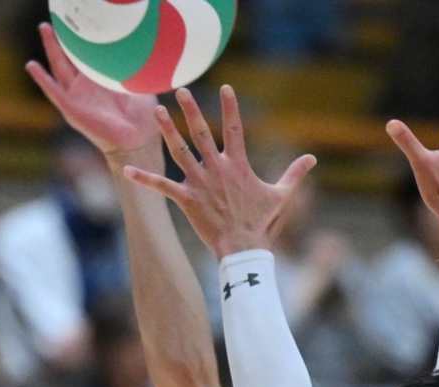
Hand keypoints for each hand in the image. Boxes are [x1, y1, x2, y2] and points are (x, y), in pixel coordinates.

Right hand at [26, 22, 159, 162]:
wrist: (138, 140)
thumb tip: (136, 44)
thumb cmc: (142, 114)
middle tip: (56, 17)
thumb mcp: (139, 82)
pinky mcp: (71, 109)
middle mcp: (88, 85)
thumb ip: (133, 66)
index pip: (90, 53)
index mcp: (103, 78)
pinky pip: (53, 91)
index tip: (82, 19)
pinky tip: (31, 65)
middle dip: (64, 36)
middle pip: (71, 55)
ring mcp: (77, 96)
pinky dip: (41, 78)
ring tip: (44, 28)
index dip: (85, 38)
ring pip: (59, 66)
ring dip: (51, 48)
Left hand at [124, 86, 316, 259]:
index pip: (234, 129)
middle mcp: (216, 169)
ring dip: (166, 131)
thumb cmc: (262, 224)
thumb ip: (294, 174)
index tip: (225, 88)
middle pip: (200, 132)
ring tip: (156, 111)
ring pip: (179, 151)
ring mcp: (199, 183)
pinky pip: (162, 187)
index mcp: (237, 165)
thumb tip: (312, 159)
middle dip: (190, 110)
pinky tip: (126, 171)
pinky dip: (144, 179)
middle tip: (181, 90)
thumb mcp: (281, 196)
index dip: (230, 107)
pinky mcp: (186, 200)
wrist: (244, 248)